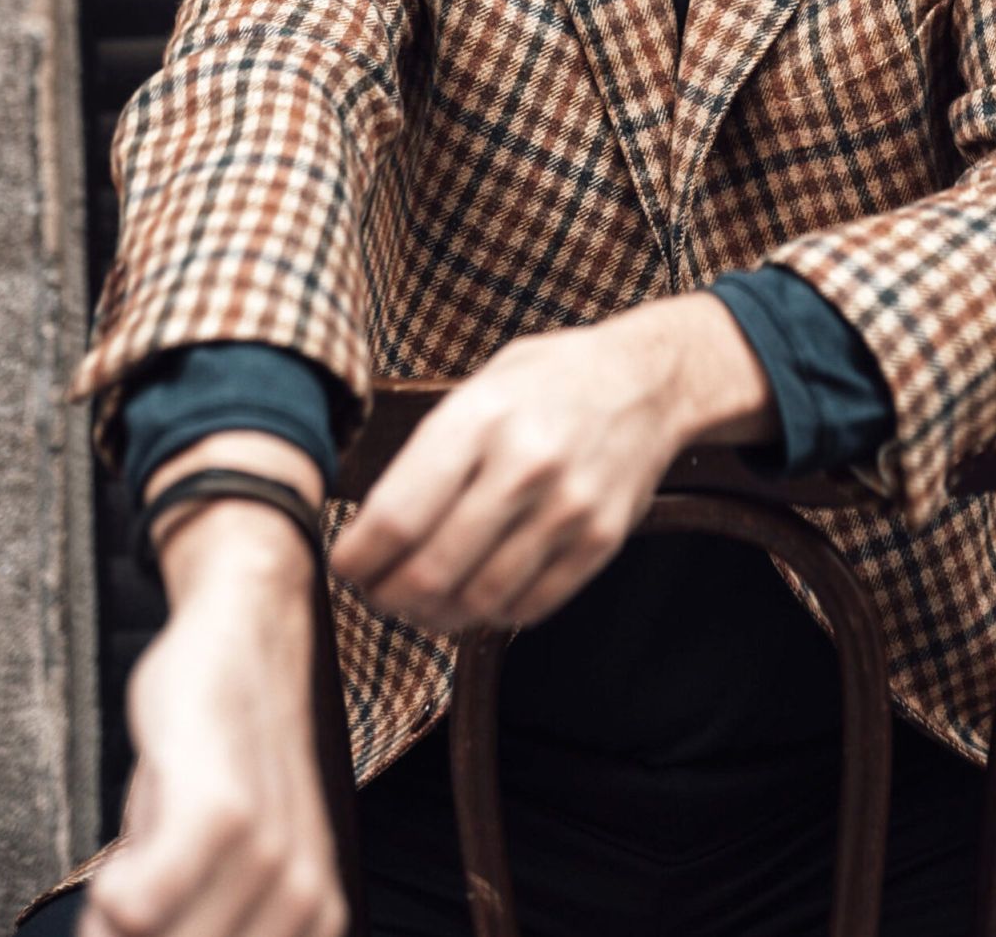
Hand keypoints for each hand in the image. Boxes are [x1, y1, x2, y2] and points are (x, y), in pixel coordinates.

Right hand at [82, 453, 343, 936]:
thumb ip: (198, 921)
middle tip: (122, 897)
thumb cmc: (223, 750)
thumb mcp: (224, 862)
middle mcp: (304, 904)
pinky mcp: (224, 811)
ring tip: (124, 871)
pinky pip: (144, 906)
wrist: (249, 629)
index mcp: (312, 922)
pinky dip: (115, 897)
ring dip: (114, 925)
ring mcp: (270, 859)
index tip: (143, 916)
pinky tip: (121, 862)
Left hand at [329, 294, 777, 633]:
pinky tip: (476, 598)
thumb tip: (374, 524)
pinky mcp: (600, 541)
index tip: (346, 566)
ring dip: (436, 615)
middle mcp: (524, 465)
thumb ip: (430, 450)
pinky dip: (491, 616)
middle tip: (378, 594)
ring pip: (478, 601)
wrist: (649, 380)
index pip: (398, 517)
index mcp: (480, 418)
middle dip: (389, 596)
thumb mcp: (479, 385)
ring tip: (421, 602)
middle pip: (431, 571)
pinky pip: (529, 607)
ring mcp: (567, 508)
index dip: (358, 559)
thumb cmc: (550, 379)